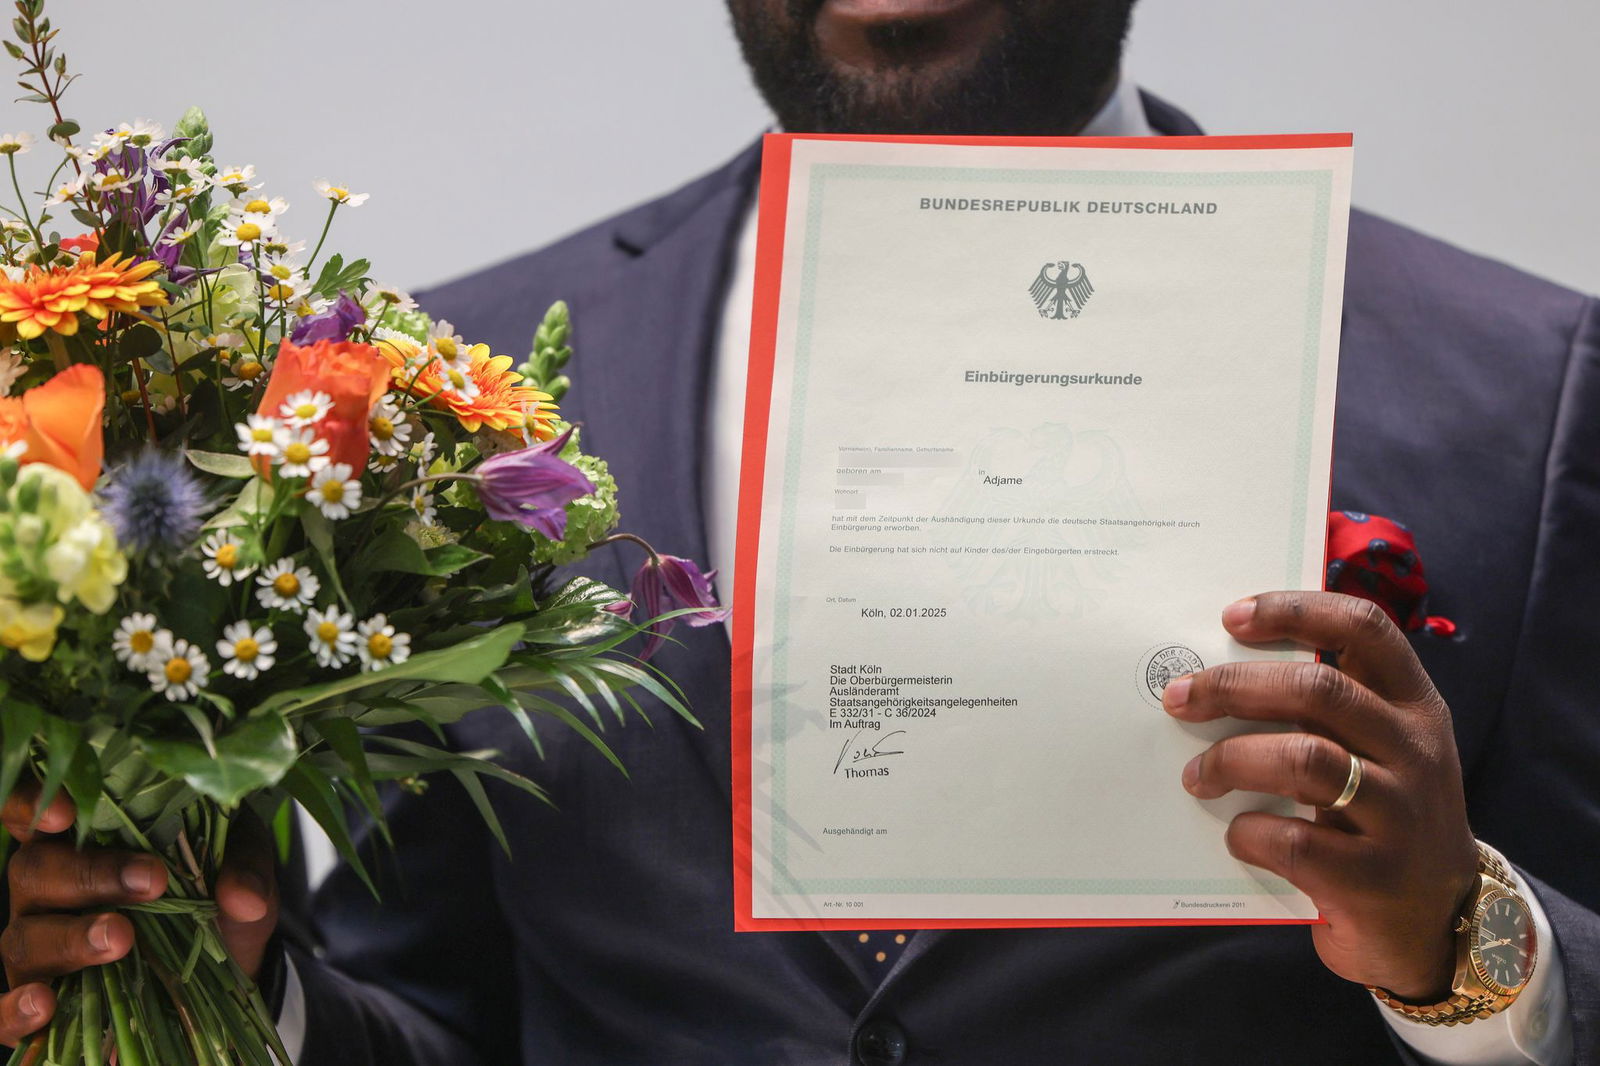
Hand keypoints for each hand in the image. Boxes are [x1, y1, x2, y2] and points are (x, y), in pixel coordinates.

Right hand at [1, 784, 278, 1046]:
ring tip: (121, 939)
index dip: (33, 805)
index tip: (64, 812)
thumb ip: (243, 868)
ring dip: (73, 937)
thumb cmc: (215, 891)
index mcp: (84, 836)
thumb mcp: (240, 865)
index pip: (35, 810)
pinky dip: (17, 1012)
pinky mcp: (46, 997)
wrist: (224, 959)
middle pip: (33, 872)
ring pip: (25, 937)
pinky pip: (5, 1013)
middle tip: (150, 882)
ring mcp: (40, 942)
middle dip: (89, 875)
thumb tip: (244, 900)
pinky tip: (44, 1006)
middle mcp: (48, 886)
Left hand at [1161, 590, 1478, 1000]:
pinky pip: (1295, 841)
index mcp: (1415, 706)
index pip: (1366, 630)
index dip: (1296, 611)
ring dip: (1232, 760)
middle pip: (1320, 691)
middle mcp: (1417, 751)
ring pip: (1306, 761)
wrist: (1439, 923)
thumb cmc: (1383, 818)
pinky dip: (1249, 833)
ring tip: (1196, 776)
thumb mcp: (1378, 751)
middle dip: (1235, 687)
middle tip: (1179, 698)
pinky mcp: (1376, 878)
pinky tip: (1236, 835)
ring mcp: (1402, 815)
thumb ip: (1327, 711)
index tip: (1232, 616)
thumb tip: (1218, 671)